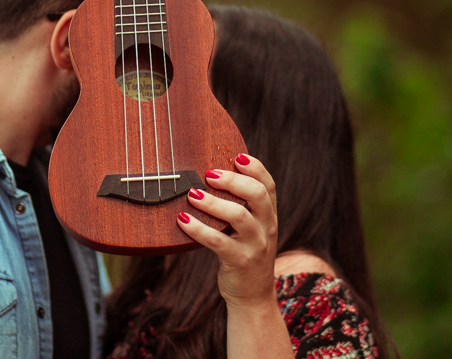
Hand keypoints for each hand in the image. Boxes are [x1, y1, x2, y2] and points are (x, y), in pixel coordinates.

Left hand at [177, 153, 278, 308]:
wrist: (252, 296)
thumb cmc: (243, 253)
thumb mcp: (250, 228)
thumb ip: (240, 205)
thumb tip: (209, 175)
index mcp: (269, 215)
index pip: (269, 185)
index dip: (255, 168)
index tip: (236, 156)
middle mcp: (266, 227)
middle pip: (257, 195)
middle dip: (233, 180)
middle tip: (209, 174)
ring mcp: (256, 245)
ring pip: (239, 216)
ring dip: (213, 202)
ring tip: (192, 194)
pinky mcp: (240, 261)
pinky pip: (218, 242)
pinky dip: (199, 229)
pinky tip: (182, 220)